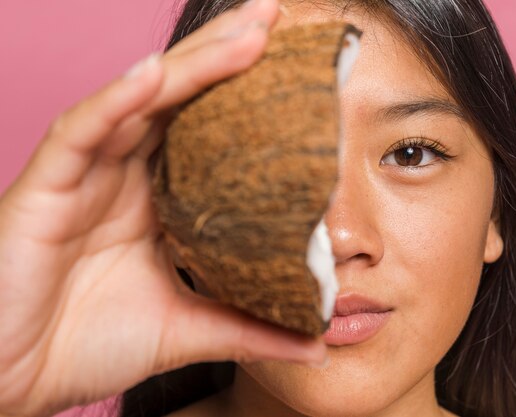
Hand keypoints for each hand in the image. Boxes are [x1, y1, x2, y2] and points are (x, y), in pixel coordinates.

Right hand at [0, 1, 325, 414]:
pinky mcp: (44, 187)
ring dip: (192, 64)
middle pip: (180, 98)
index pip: (208, 132)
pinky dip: (117, 102)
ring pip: (140, 102)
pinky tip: (156, 76)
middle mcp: (123, 175)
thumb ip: (251, 327)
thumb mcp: (188, 329)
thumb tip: (318, 341)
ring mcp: (83, 175)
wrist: (17, 382)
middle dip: (226, 54)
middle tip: (275, 16)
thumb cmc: (90, 345)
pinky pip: (81, 132)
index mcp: (156, 199)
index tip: (301, 74)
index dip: (246, 97)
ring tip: (249, 31)